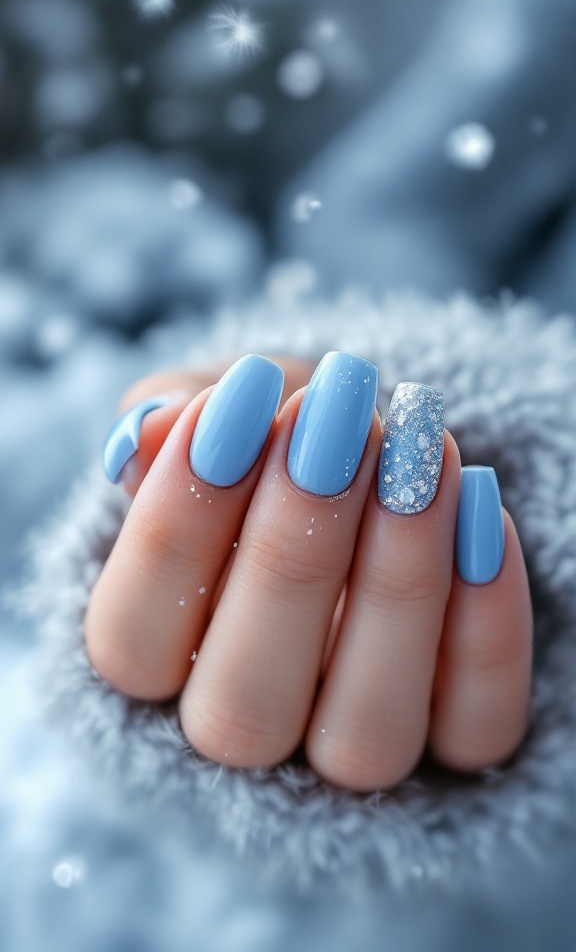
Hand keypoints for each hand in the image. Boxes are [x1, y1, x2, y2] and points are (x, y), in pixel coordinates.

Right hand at [85, 352, 532, 791]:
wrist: (370, 464)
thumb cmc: (275, 441)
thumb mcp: (220, 414)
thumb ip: (170, 420)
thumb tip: (146, 433)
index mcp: (158, 664)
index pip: (131, 641)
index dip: (174, 527)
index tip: (227, 402)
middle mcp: (246, 727)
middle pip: (242, 708)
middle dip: (293, 550)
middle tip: (332, 417)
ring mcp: (350, 750)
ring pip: (365, 735)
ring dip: (399, 583)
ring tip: (423, 454)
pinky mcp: (456, 746)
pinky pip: (478, 725)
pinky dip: (488, 620)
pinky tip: (482, 503)